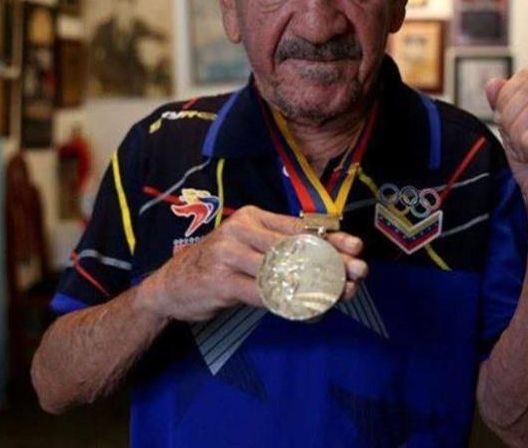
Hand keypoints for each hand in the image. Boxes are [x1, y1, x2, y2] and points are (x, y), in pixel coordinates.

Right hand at [140, 205, 367, 322]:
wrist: (172, 286)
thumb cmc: (218, 265)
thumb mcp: (247, 245)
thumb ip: (278, 247)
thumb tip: (325, 255)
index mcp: (252, 217)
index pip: (298, 226)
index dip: (330, 237)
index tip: (356, 247)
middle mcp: (241, 230)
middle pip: (295, 248)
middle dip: (329, 263)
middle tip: (354, 276)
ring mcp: (229, 254)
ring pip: (282, 272)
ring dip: (312, 287)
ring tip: (335, 297)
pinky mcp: (221, 281)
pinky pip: (263, 294)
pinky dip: (287, 304)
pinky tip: (304, 311)